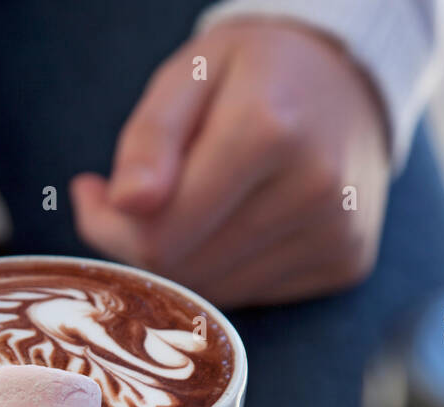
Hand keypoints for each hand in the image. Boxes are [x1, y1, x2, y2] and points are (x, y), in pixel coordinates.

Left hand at [72, 19, 390, 307]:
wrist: (350, 84)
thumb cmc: (255, 75)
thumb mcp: (190, 73)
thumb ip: (149, 137)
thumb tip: (126, 204)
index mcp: (270, 129)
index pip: (160, 233)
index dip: (108, 226)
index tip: (93, 193)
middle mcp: (314, 189)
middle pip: (184, 268)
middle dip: (141, 243)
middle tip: (134, 201)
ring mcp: (336, 234)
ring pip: (214, 292)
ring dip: (184, 259)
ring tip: (192, 204)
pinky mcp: (345, 264)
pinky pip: (251, 295)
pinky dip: (224, 269)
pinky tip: (234, 223)